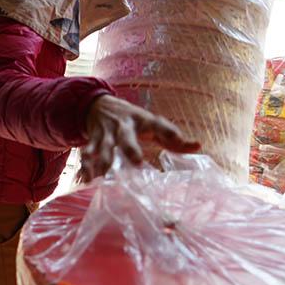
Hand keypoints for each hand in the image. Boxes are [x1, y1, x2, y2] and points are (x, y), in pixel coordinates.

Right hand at [80, 95, 200, 180]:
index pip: (157, 123)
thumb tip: (199, 146)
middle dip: (130, 148)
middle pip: (126, 136)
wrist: (99, 104)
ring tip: (103, 176)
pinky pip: (87, 153)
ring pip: (103, 146)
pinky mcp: (92, 139)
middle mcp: (123, 125)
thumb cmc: (134, 121)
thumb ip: (174, 139)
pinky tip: (86, 179)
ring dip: (103, 161)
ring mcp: (106, 132)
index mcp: (142, 120)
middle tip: (137, 162)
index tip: (177, 138)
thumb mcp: (153, 125)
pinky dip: (86, 166)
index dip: (168, 130)